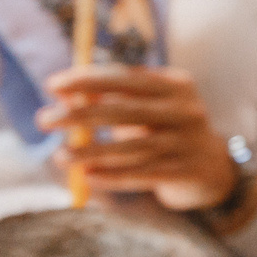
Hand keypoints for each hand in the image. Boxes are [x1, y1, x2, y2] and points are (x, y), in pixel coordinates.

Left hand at [38, 66, 237, 211]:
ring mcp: (189, 143)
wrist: (213, 167)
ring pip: (131, 148)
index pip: (126, 79)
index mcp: (176, 86)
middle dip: (80, 115)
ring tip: (59, 158)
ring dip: (91, 152)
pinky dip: (112, 177)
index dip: (88, 81)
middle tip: (43, 120)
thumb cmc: (164, 130)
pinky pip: (143, 174)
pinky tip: (87, 177)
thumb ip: (112, 99)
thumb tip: (65, 98)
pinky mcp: (187, 172)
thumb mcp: (145, 108)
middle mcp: (186, 111)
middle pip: (125, 111)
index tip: (53, 86)